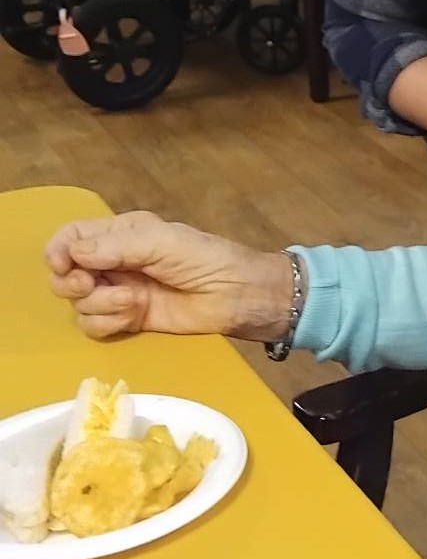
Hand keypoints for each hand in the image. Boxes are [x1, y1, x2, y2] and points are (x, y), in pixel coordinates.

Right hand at [44, 211, 293, 342]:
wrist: (236, 297)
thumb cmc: (205, 259)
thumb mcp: (162, 242)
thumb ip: (115, 247)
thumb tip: (71, 253)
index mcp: (121, 233)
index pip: (70, 237)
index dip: (58, 251)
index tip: (63, 264)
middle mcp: (114, 262)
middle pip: (64, 274)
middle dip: (71, 282)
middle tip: (91, 285)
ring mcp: (119, 292)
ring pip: (77, 303)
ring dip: (99, 303)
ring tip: (133, 301)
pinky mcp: (127, 319)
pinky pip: (93, 325)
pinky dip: (107, 322)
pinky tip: (133, 315)